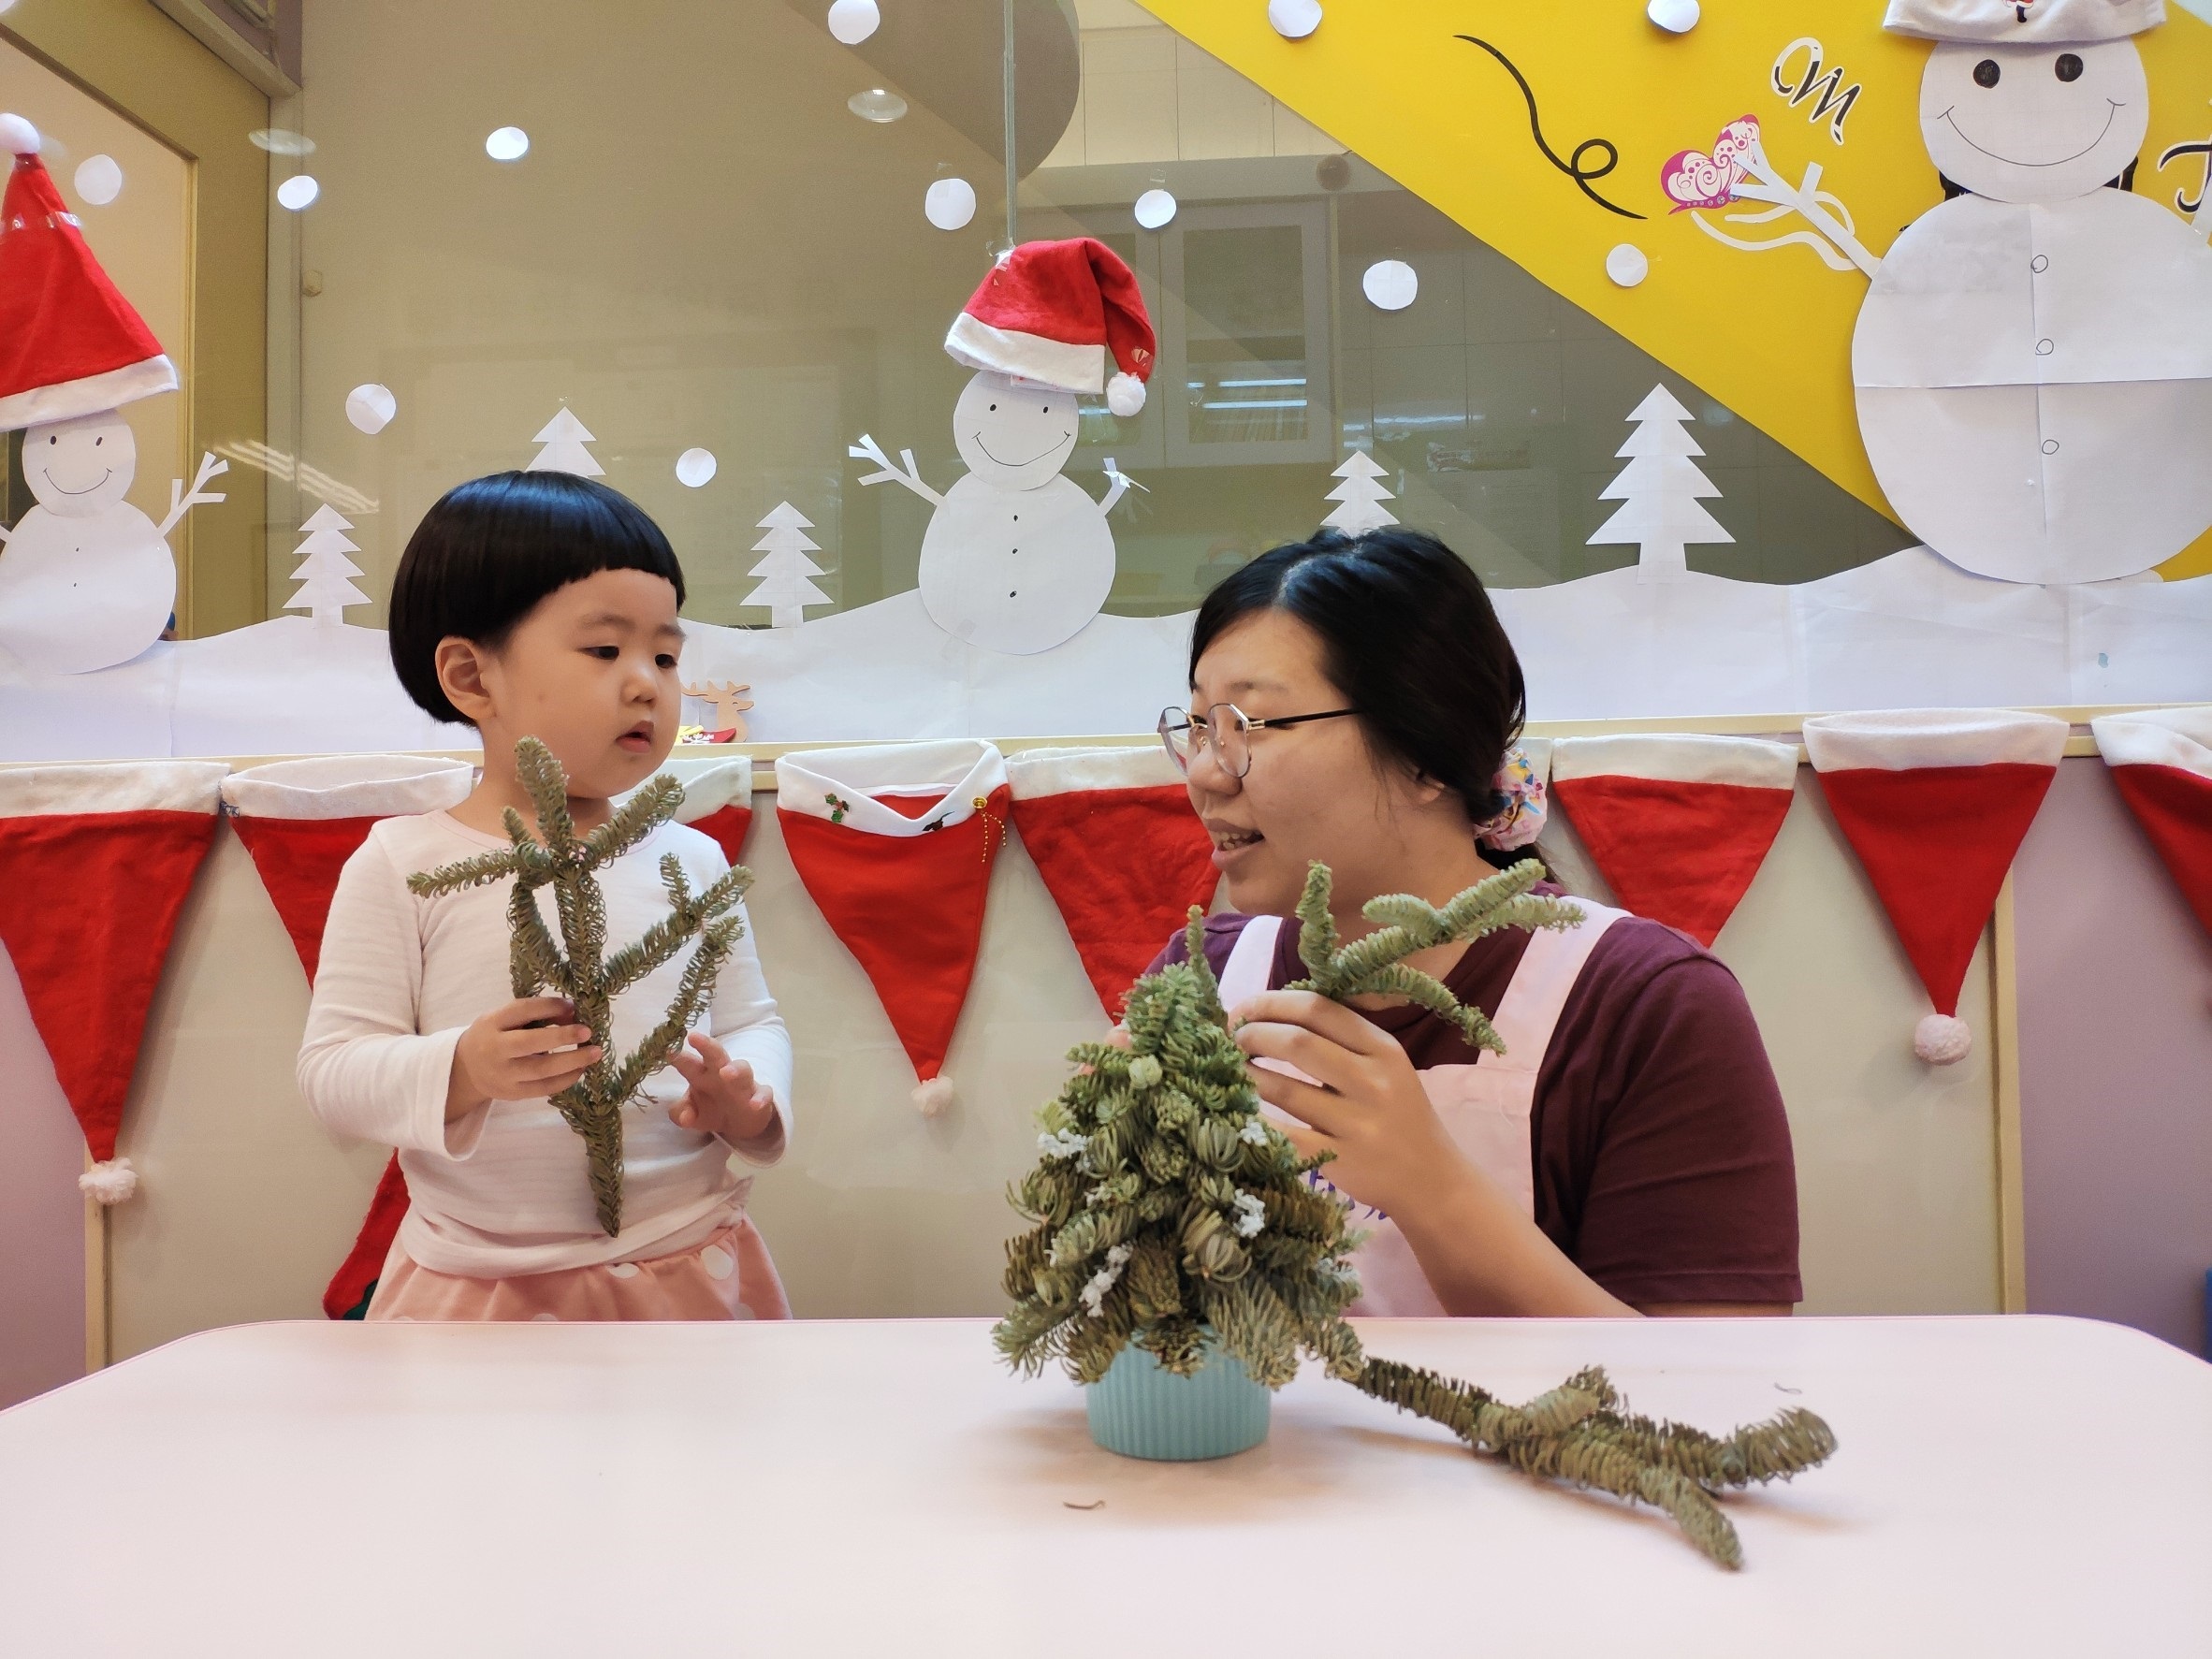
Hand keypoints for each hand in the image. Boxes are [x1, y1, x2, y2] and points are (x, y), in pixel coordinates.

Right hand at [447, 996, 599, 1121]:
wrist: (467, 1070)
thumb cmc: (494, 1036)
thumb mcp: (505, 1018)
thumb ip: (534, 1013)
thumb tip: (573, 1011)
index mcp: (492, 1023)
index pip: (522, 1011)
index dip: (549, 1006)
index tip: (573, 1005)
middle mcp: (495, 1049)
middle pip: (530, 1043)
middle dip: (562, 1036)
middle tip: (587, 1031)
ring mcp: (503, 1075)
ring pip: (541, 1070)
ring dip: (572, 1061)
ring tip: (595, 1052)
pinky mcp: (513, 1094)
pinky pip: (544, 1089)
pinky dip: (566, 1079)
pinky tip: (581, 1069)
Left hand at [668, 1034, 776, 1141]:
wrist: (740, 1120)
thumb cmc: (712, 1107)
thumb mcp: (694, 1114)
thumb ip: (683, 1113)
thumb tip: (684, 1118)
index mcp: (701, 1075)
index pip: (688, 1063)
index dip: (677, 1057)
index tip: (665, 1049)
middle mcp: (721, 1074)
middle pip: (715, 1055)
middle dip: (706, 1045)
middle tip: (694, 1036)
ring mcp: (743, 1084)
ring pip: (742, 1070)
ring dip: (735, 1069)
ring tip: (726, 1073)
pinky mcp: (760, 1096)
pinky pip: (764, 1094)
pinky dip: (761, 1098)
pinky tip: (755, 1105)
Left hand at [1232, 990, 1635, 1319]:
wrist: (1430, 1178)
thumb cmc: (1398, 1114)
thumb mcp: (1387, 1065)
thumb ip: (1342, 1037)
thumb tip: (1271, 1010)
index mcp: (1383, 1048)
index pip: (1318, 1008)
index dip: (1270, 1003)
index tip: (1243, 1010)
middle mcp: (1372, 1081)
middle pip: (1297, 1042)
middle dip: (1253, 1035)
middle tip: (1233, 1039)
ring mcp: (1356, 1123)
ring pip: (1283, 1088)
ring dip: (1247, 1075)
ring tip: (1233, 1070)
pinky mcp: (1339, 1160)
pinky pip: (1283, 1134)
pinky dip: (1254, 1120)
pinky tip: (1240, 1111)